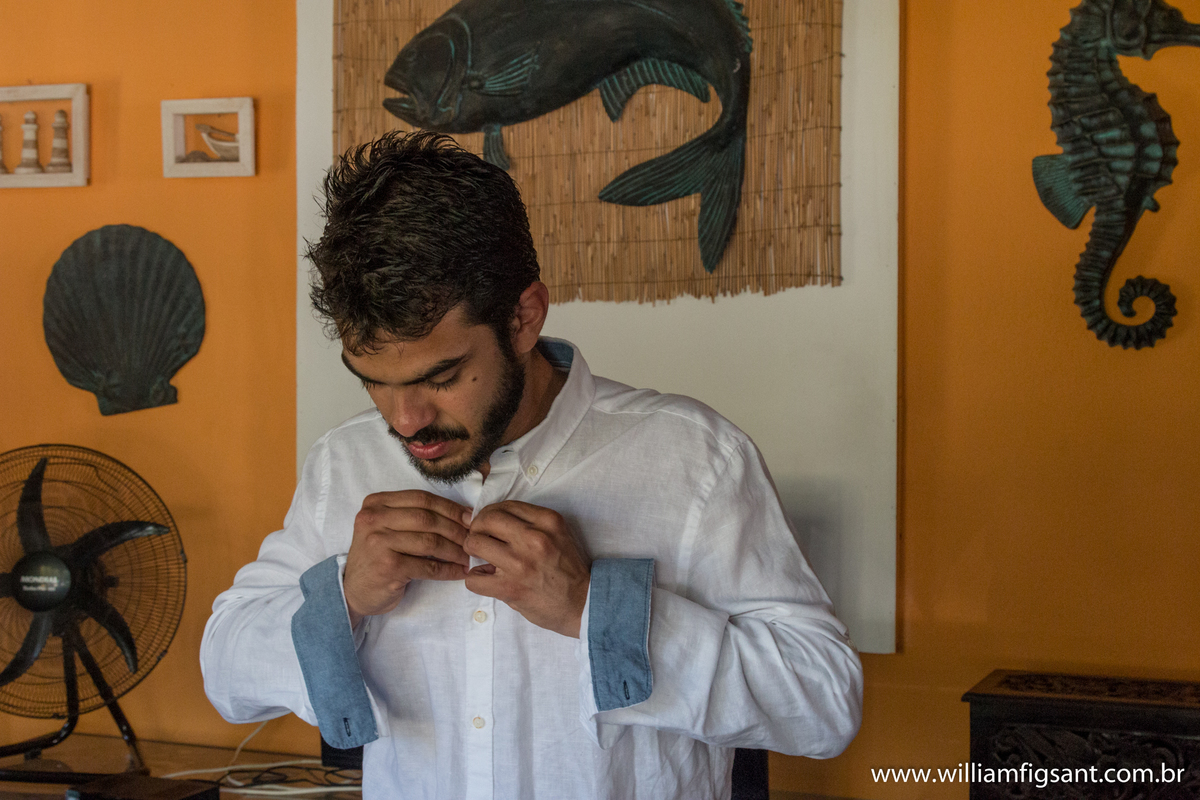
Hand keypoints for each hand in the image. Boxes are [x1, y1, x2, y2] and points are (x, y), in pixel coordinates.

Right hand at [343, 490, 470, 626]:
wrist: (353, 590)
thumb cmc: (378, 557)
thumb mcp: (387, 528)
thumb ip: (413, 516)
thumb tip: (463, 513)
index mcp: (376, 503)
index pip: (421, 498)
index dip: (450, 507)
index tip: (470, 517)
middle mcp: (374, 519)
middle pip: (427, 518)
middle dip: (456, 528)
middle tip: (473, 538)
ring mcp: (379, 543)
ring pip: (430, 541)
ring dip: (455, 550)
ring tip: (469, 556)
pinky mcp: (388, 567)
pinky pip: (428, 566)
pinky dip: (448, 570)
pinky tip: (459, 572)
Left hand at [463, 501, 590, 637]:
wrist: (582, 602)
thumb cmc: (568, 568)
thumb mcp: (558, 534)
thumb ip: (531, 523)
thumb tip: (493, 519)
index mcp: (547, 521)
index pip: (505, 506)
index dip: (491, 514)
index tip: (489, 524)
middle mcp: (534, 538)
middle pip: (486, 519)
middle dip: (477, 528)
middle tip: (479, 538)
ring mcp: (520, 563)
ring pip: (474, 543)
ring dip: (473, 550)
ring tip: (481, 558)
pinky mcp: (510, 587)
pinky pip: (473, 578)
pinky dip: (476, 579)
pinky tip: (487, 580)